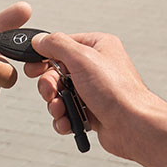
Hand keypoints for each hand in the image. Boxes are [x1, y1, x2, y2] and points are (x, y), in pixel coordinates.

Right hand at [29, 31, 166, 161]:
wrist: (133, 126)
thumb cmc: (116, 90)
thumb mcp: (82, 58)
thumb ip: (57, 45)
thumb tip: (40, 40)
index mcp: (98, 47)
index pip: (62, 45)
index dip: (45, 56)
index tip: (32, 67)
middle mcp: (96, 67)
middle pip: (57, 72)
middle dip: (50, 86)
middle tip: (51, 93)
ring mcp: (94, 90)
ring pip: (60, 94)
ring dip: (55, 104)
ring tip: (61, 111)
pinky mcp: (92, 111)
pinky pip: (68, 113)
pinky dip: (64, 119)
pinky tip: (68, 123)